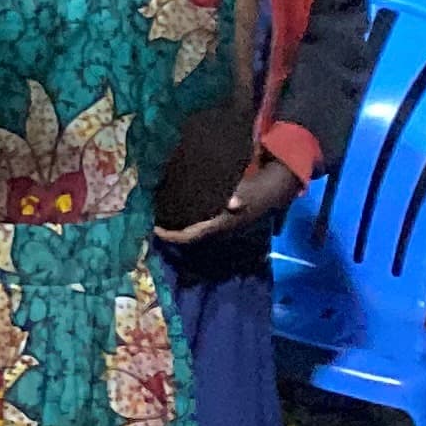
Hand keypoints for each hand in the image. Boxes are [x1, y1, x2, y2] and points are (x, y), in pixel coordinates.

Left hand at [152, 157, 302, 246]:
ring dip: (177, 226)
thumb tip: (234, 204)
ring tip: (159, 216)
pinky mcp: (222, 219)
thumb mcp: (247, 192)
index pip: (191, 235)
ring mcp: (220, 225)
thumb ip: (239, 198)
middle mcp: (219, 229)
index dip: (173, 235)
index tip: (155, 229)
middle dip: (171, 231)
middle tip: (152, 221)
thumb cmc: (255, 189)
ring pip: (194, 230)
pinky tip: (175, 209)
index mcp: (221, 224)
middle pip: (190, 236)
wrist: (273, 191)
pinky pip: (199, 223)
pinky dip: (186, 219)